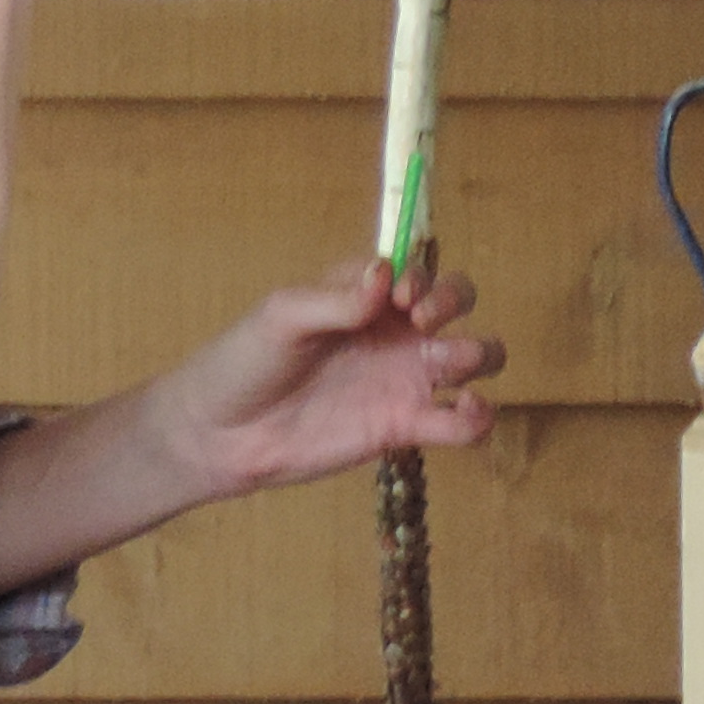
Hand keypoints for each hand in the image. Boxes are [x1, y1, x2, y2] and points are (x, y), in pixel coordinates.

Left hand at [151, 252, 506, 499]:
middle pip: (458, 301)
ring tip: (453, 364)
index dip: (420, 276)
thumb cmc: (244, 363)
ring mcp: (404, 379)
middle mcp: (393, 331)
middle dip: (454, 301)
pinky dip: (479, 418)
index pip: (417, 269)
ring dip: (481, 353)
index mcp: (364, 295)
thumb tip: (384, 277)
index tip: (399, 295)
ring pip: (477, 356)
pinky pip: (461, 422)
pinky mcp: (405, 426)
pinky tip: (466, 412)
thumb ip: (335, 298)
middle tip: (421, 320)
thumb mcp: (281, 316)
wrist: (221, 434)